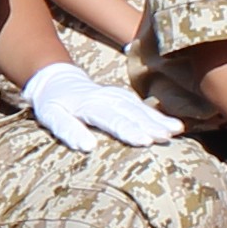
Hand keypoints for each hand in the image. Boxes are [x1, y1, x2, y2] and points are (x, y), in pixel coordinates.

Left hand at [21, 60, 178, 151]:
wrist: (57, 80)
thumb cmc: (53, 104)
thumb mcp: (50, 116)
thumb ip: (67, 130)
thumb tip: (87, 147)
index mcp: (88, 104)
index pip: (111, 119)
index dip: (128, 130)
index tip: (145, 141)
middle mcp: (106, 98)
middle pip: (130, 113)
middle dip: (150, 125)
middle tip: (166, 137)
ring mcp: (117, 96)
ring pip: (139, 108)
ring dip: (158, 120)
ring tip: (175, 131)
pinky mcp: (123, 98)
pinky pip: (143, 106)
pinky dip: (159, 116)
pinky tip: (174, 126)